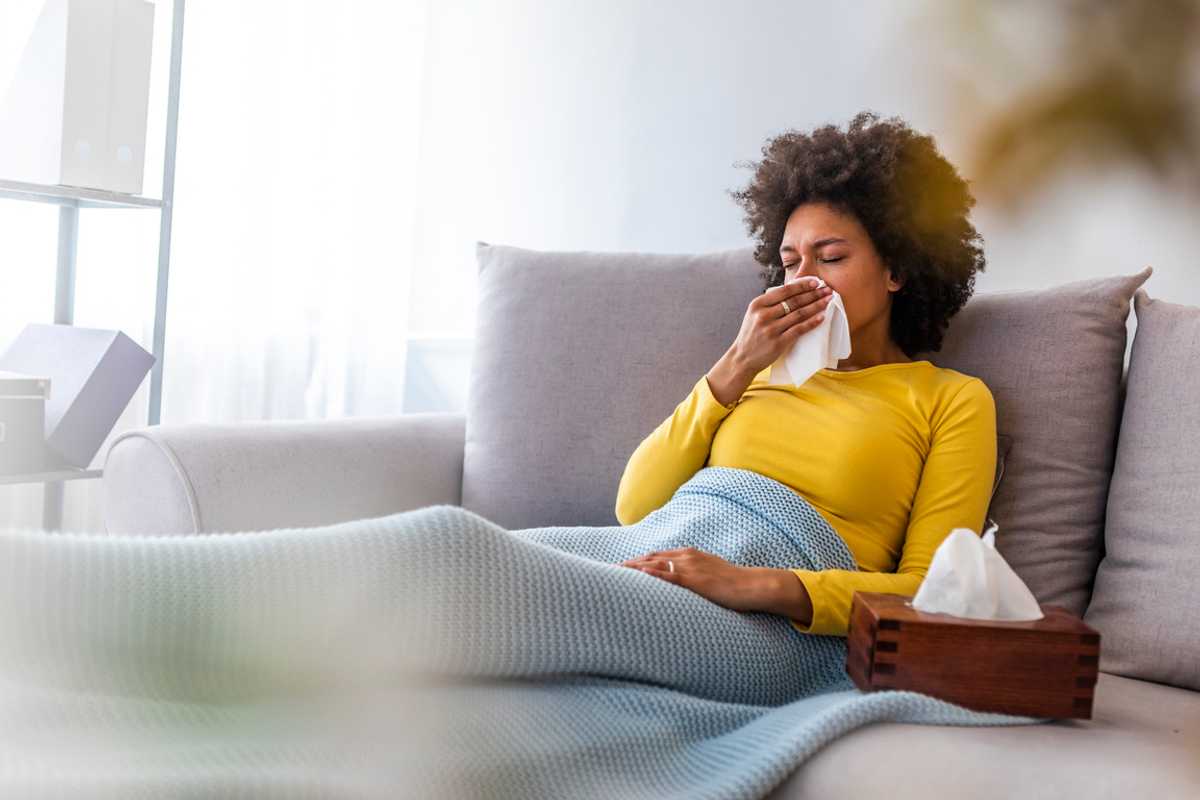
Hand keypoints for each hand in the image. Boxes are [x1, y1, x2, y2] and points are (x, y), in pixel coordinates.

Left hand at [620, 547, 767, 612]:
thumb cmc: (735, 584)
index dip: (640, 560)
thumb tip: (687, 585)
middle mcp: (687, 556)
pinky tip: (638, 576)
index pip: (658, 556)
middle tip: (611, 569)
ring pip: (654, 564)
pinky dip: (651, 575)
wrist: (752, 585)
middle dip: (631, 563)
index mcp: (690, 555)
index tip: (625, 566)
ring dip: (634, 568)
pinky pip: (668, 576)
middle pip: (651, 557)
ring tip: (615, 573)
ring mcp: (689, 567)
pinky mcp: (693, 579)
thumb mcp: (711, 574)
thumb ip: (696, 576)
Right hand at [730, 276, 833, 374]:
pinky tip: (821, 317)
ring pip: (799, 314)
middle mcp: (763, 315)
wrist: (743, 358)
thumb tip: (795, 290)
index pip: (784, 291)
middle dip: (813, 294)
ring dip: (816, 306)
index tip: (816, 282)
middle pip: (794, 301)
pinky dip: (812, 322)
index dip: (802, 285)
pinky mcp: (778, 343)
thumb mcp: (754, 314)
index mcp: (757, 304)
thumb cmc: (752, 334)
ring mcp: (771, 329)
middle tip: (827, 290)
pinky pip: (799, 330)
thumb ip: (770, 303)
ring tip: (827, 301)